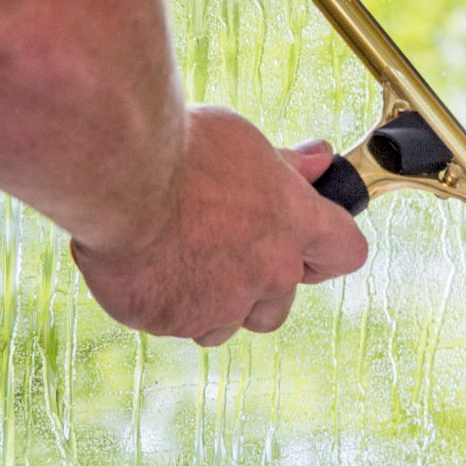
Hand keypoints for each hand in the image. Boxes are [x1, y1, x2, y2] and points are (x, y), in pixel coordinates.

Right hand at [70, 106, 368, 345]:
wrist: (118, 173)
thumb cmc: (181, 147)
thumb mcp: (243, 141)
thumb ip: (286, 164)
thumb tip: (321, 158)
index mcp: (295, 222)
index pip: (346, 252)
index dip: (327, 252)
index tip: (305, 244)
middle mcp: (270, 271)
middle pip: (280, 306)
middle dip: (256, 288)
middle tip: (218, 248)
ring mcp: (222, 303)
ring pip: (225, 324)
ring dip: (208, 302)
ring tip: (174, 254)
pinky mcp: (173, 321)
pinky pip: (173, 323)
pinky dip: (161, 301)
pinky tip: (141, 262)